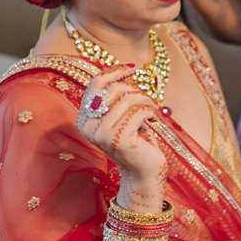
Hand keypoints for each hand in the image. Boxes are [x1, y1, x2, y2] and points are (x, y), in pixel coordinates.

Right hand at [76, 66, 165, 190]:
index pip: (96, 84)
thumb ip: (118, 97)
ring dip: (146, 101)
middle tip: (148, 100)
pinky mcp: (118, 139)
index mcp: (85, 118)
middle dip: (135, 89)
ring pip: (127, 99)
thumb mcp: (123, 115)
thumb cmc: (136, 141)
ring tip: (153, 109)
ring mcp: (101, 134)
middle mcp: (88, 126)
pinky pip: (138, 112)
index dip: (114, 71)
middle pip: (113, 89)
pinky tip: (155, 119)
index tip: (133, 68)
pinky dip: (150, 111)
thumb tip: (125, 69)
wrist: (144, 172)